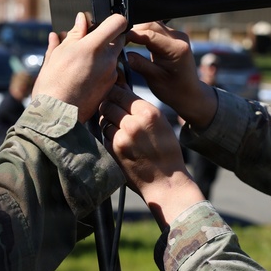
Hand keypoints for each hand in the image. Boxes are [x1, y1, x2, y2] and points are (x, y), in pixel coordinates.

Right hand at [34, 12, 127, 122]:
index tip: (104, 22)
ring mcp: (111, 73)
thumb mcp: (58, 53)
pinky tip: (86, 75)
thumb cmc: (53, 84)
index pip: (118, 22)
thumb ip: (74, 34)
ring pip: (114, 55)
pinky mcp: (111, 86)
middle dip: (108, 37)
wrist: (57, 115)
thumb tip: (81, 20)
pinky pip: (111, 70)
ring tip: (83, 62)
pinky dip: (102, 68)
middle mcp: (107, 59)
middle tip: (89, 42)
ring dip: (104, 54)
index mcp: (93, 46)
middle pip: (119, 38)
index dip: (112, 19)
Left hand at [99, 84, 204, 226]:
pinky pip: (104, 136)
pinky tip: (120, 141)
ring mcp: (121, 138)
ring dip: (107, 122)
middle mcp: (133, 124)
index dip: (114, 92)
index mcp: (148, 113)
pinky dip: (108, 136)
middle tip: (112, 109)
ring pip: (103, 120)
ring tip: (118, 128)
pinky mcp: (113, 151)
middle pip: (107, 104)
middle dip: (108, 105)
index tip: (114, 94)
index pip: (120, 93)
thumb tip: (121, 88)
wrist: (165, 182)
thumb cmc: (166, 151)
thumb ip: (141, 107)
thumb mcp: (161, 123)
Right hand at [124, 22, 217, 127]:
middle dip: (133, 30)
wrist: (189, 93)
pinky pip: (156, 30)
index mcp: (177, 49)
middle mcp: (179, 38)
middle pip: (151, 25)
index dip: (131, 35)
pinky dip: (144, 34)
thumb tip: (123, 54)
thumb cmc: (174, 90)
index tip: (117, 40)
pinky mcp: (173, 37)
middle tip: (118, 40)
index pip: (149, 34)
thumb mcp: (154, 80)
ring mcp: (178, 35)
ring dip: (138, 31)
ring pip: (152, 25)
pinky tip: (134, 41)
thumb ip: (139, 64)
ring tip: (124, 40)